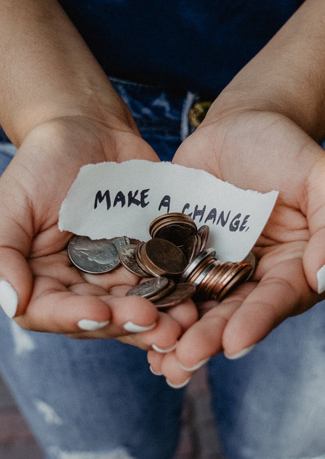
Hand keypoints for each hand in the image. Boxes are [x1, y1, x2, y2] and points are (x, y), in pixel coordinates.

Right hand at [0, 117, 197, 349]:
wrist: (90, 131)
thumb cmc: (44, 162)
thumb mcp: (13, 202)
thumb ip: (4, 251)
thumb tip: (11, 301)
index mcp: (42, 278)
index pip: (51, 311)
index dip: (74, 317)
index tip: (100, 312)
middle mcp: (80, 283)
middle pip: (102, 317)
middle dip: (128, 323)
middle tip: (158, 327)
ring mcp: (117, 273)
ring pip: (137, 305)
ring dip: (161, 318)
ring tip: (186, 323)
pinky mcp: (148, 257)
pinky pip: (164, 279)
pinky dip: (179, 291)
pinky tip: (197, 298)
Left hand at [147, 108, 324, 384]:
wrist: (238, 125)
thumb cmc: (284, 148)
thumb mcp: (317, 178)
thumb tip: (323, 279)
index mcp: (289, 266)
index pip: (276, 298)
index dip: (257, 320)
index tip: (234, 343)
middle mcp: (251, 275)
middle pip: (231, 312)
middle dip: (208, 338)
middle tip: (183, 362)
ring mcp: (213, 265)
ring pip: (196, 304)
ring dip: (177, 333)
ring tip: (158, 360)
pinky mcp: (180, 252)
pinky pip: (166, 278)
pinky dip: (153, 300)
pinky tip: (134, 322)